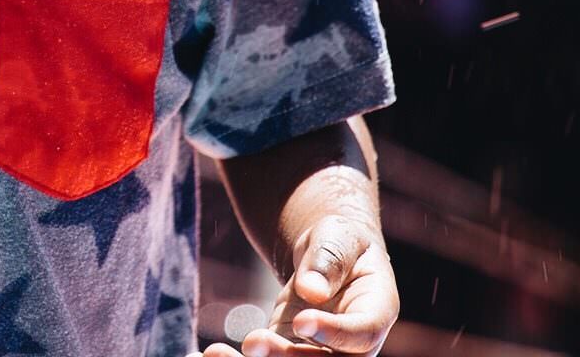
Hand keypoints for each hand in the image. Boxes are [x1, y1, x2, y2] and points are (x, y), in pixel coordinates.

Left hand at [198, 214, 398, 355]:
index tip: (302, 321)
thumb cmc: (337, 240)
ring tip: (217, 355)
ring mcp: (321, 354)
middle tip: (254, 342)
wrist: (324, 255)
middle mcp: (354, 345)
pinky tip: (204, 355)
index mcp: (376, 312)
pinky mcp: (289, 353)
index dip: (334, 333)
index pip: (362, 335)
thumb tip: (311, 290)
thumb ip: (328, 258)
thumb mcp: (338, 235)